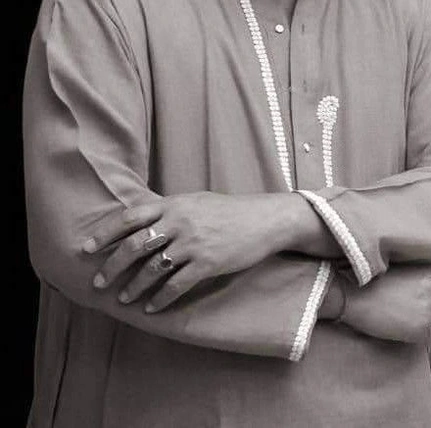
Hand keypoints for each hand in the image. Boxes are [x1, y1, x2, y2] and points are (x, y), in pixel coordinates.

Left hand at [83, 192, 296, 311]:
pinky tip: (152, 307)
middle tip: (99, 281)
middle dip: (112, 266)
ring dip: (134, 287)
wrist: (263, 220)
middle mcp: (179, 221)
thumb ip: (169, 210)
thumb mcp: (195, 201)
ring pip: (152, 268)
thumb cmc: (228, 210)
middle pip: (134, 245)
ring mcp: (193, 243)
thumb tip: (141, 221)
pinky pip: (176, 285)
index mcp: (173, 204)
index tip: (88, 248)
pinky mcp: (207, 263)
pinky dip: (160, 298)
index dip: (106, 233)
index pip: (130, 217)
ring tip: (123, 299)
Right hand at [335, 264, 430, 343]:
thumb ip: (420, 278)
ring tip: (403, 319)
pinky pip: (427, 338)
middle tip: (408, 309)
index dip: (430, 292)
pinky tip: (399, 328)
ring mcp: (430, 311)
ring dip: (426, 323)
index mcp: (430, 271)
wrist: (353, 296)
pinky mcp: (423, 331)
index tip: (416, 296)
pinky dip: (416, 336)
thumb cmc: (372, 281)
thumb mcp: (401, 270)